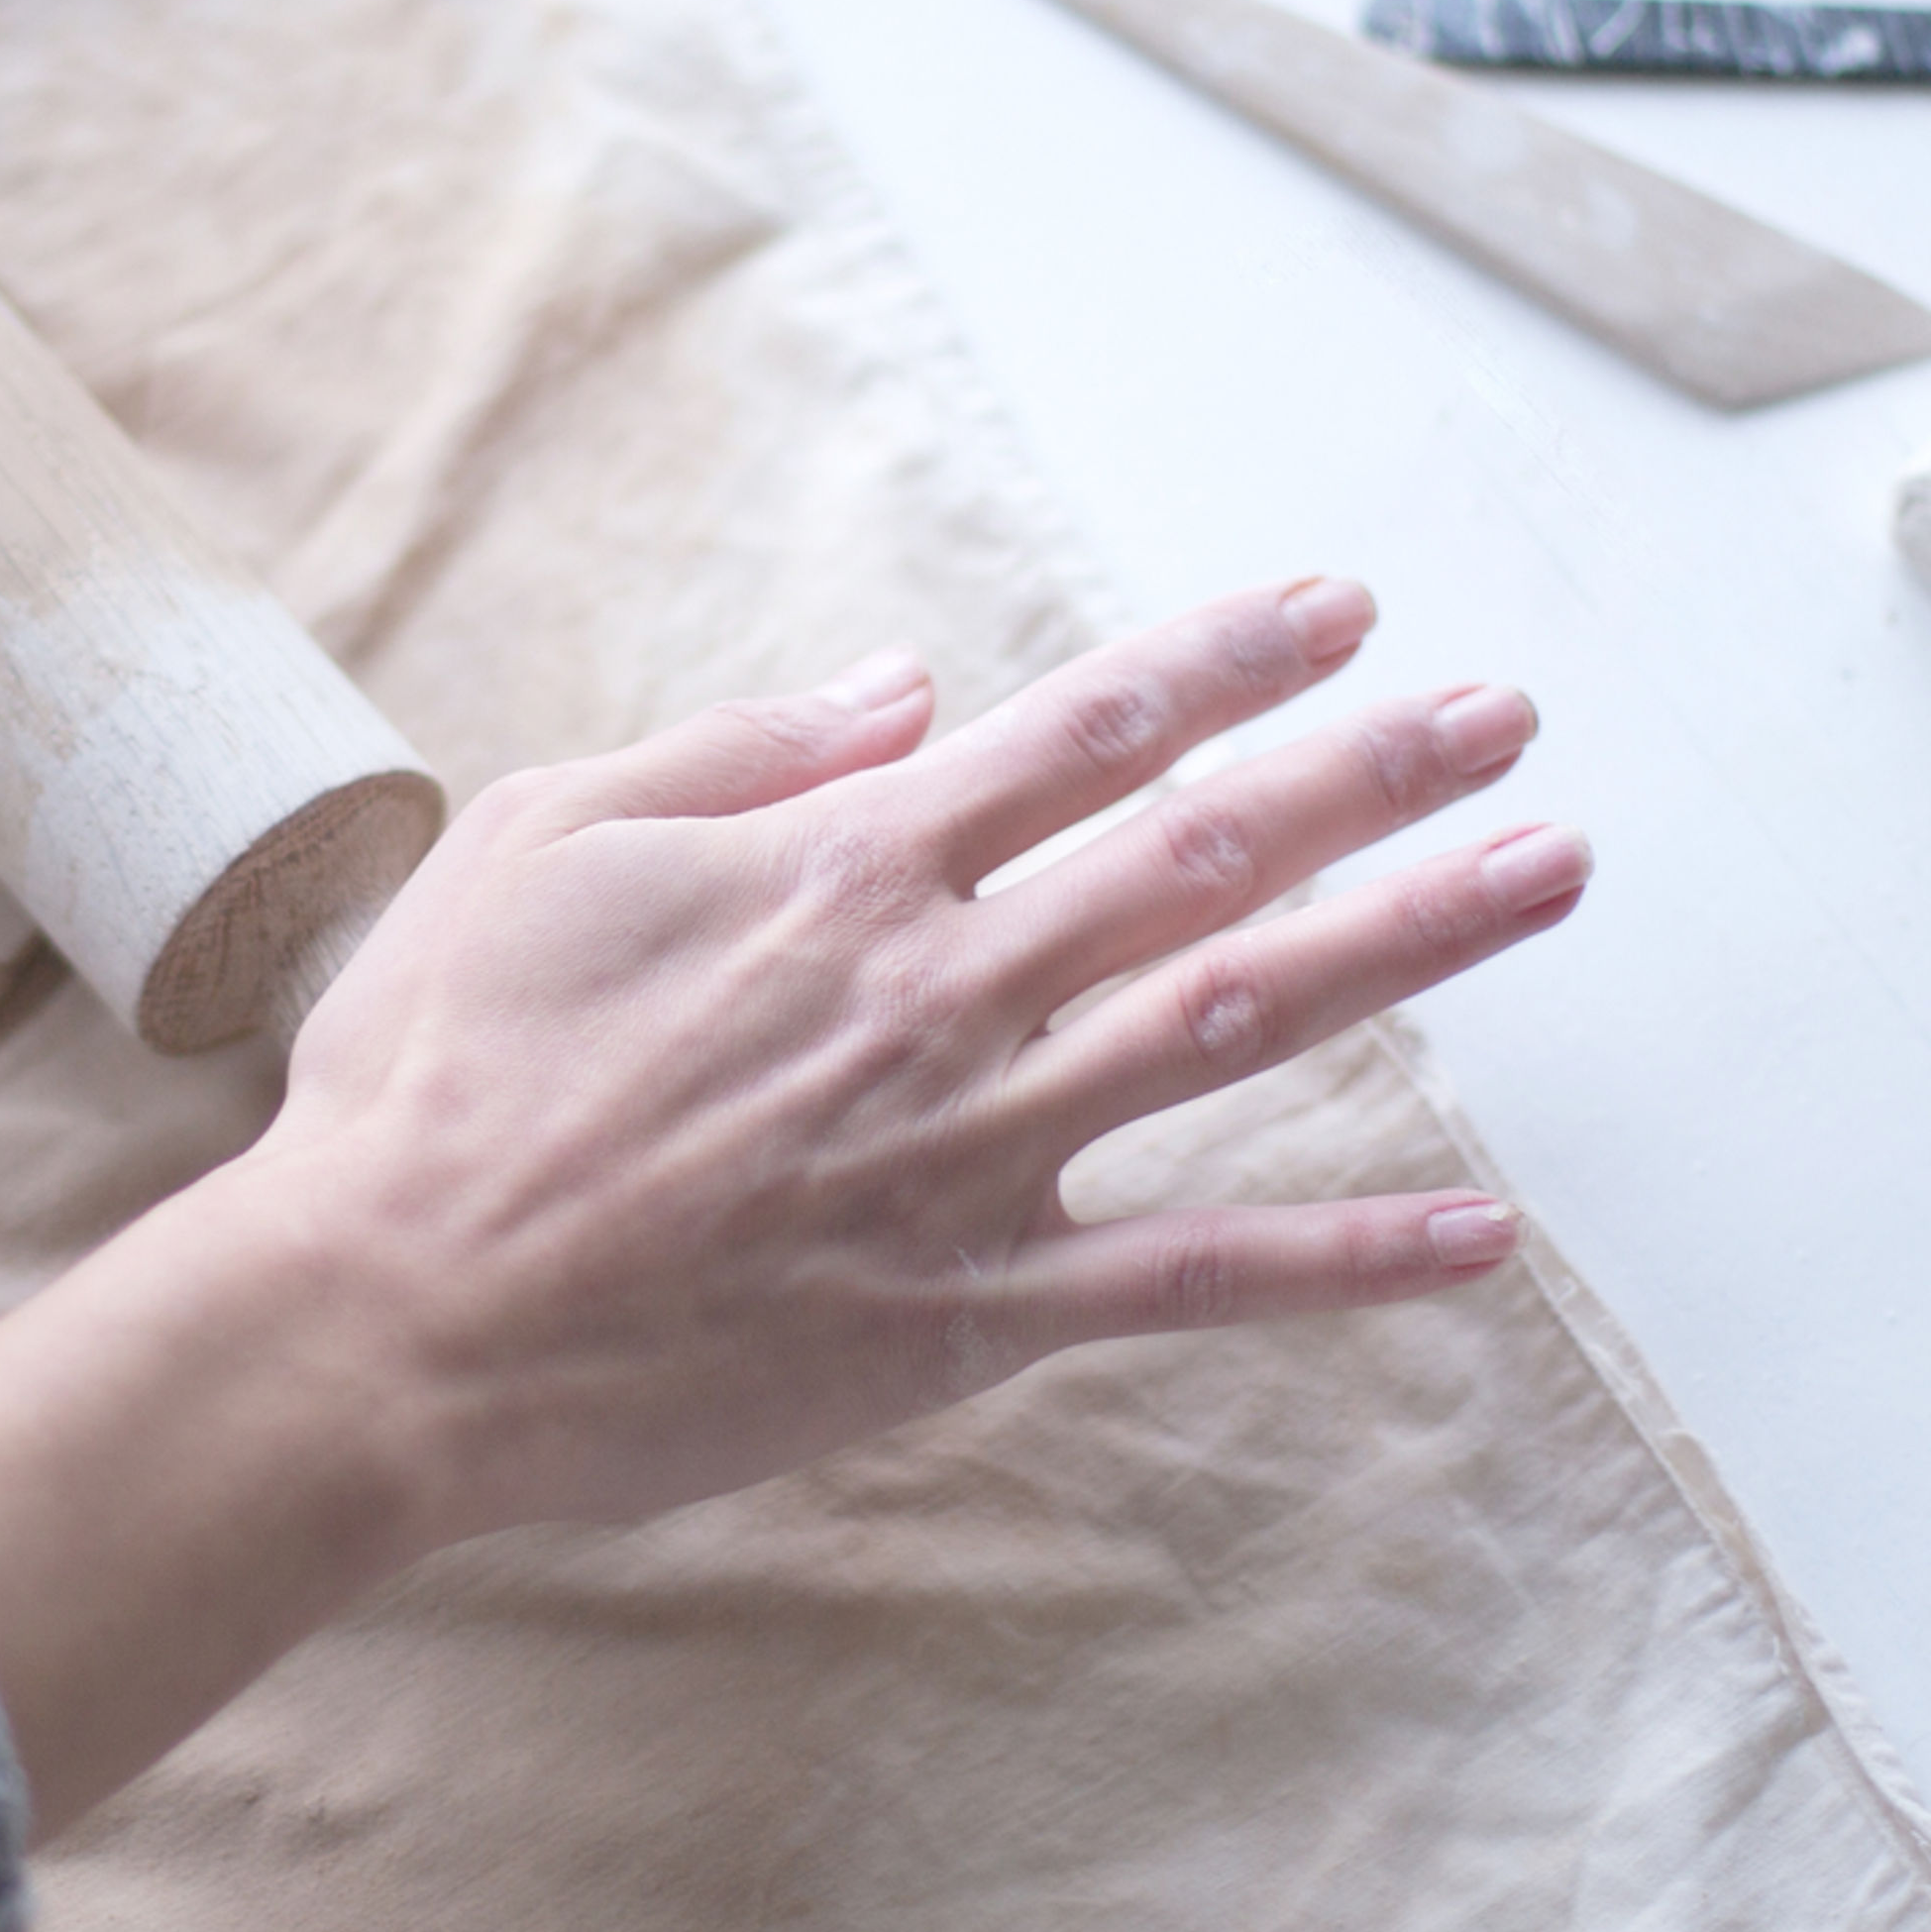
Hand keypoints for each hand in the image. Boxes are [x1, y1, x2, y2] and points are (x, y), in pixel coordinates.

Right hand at [0, 581, 1588, 1826]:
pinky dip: (1345, 1260)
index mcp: (837, 870)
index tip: (1343, 610)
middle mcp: (935, 991)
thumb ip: (739, 753)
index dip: (1226, 663)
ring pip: (1234, 1027)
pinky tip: (1485, 1236)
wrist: (382, 1321)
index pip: (1080, 733)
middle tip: (1506, 714)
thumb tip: (909, 687)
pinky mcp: (967, 1313)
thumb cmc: (431, 1077)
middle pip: (1203, 855)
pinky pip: (1192, 1280)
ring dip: (1408, 942)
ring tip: (1547, 869)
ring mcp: (965, 1154)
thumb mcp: (538, 837)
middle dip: (1371, 772)